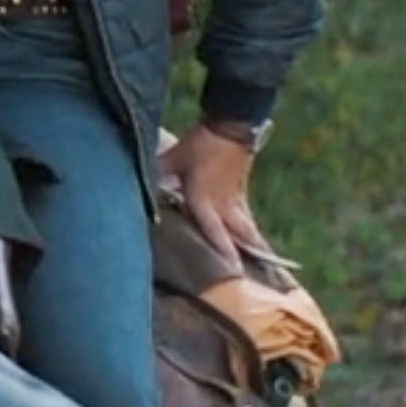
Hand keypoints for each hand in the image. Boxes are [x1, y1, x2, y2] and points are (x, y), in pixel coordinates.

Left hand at [156, 121, 268, 272]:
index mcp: (206, 200)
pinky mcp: (240, 195)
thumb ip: (157, 175)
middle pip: (241, 237)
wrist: (230, 125)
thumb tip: (137, 189)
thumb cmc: (200, 144)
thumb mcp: (173, 159)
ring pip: (248, 231)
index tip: (233, 271)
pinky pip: (246, 221)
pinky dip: (251, 235)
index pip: (214, 231)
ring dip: (256, 249)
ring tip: (268, 269)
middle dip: (249, 258)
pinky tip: (254, 245)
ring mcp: (236, 201)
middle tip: (259, 282)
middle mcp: (225, 206)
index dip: (222, 252)